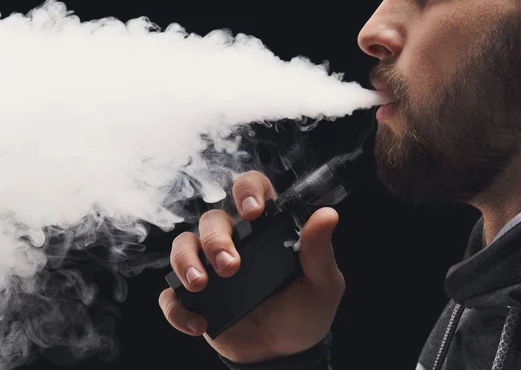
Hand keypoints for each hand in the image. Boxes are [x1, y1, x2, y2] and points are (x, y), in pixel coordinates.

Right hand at [158, 170, 345, 363]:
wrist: (285, 353)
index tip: (252, 211)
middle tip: (231, 266)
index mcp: (266, 229)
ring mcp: (211, 268)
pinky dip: (177, 307)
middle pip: (212, 219)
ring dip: (186, 261)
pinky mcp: (195, 299)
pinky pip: (170, 294)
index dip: (246, 190)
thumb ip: (319, 250)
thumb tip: (327, 215)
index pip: (251, 190)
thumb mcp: (322, 282)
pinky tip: (198, 323)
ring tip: (201, 284)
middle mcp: (236, 241)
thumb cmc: (306, 310)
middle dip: (216, 238)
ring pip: (183, 245)